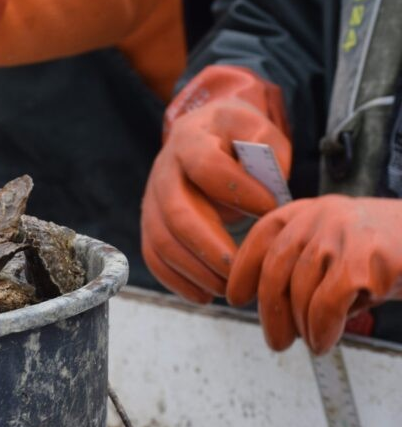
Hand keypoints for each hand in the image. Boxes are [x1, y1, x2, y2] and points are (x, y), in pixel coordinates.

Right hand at [141, 65, 290, 302]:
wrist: (205, 135)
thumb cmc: (239, 138)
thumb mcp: (260, 131)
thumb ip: (272, 155)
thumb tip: (272, 197)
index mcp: (191, 139)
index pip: (207, 168)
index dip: (240, 192)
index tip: (274, 211)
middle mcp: (163, 169)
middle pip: (177, 213)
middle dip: (211, 249)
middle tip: (242, 271)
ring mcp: (152, 198)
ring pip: (161, 240)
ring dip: (194, 270)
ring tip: (228, 288)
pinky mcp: (151, 222)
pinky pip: (153, 256)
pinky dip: (176, 281)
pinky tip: (205, 295)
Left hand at [227, 196, 401, 353]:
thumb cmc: (398, 252)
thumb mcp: (348, 251)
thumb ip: (315, 269)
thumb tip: (282, 311)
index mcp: (313, 210)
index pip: (263, 235)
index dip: (244, 268)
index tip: (236, 297)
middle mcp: (321, 216)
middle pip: (276, 268)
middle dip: (270, 310)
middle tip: (276, 340)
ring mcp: (341, 235)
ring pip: (299, 290)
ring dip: (301, 325)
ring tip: (312, 343)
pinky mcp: (362, 261)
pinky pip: (325, 304)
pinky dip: (321, 328)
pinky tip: (326, 341)